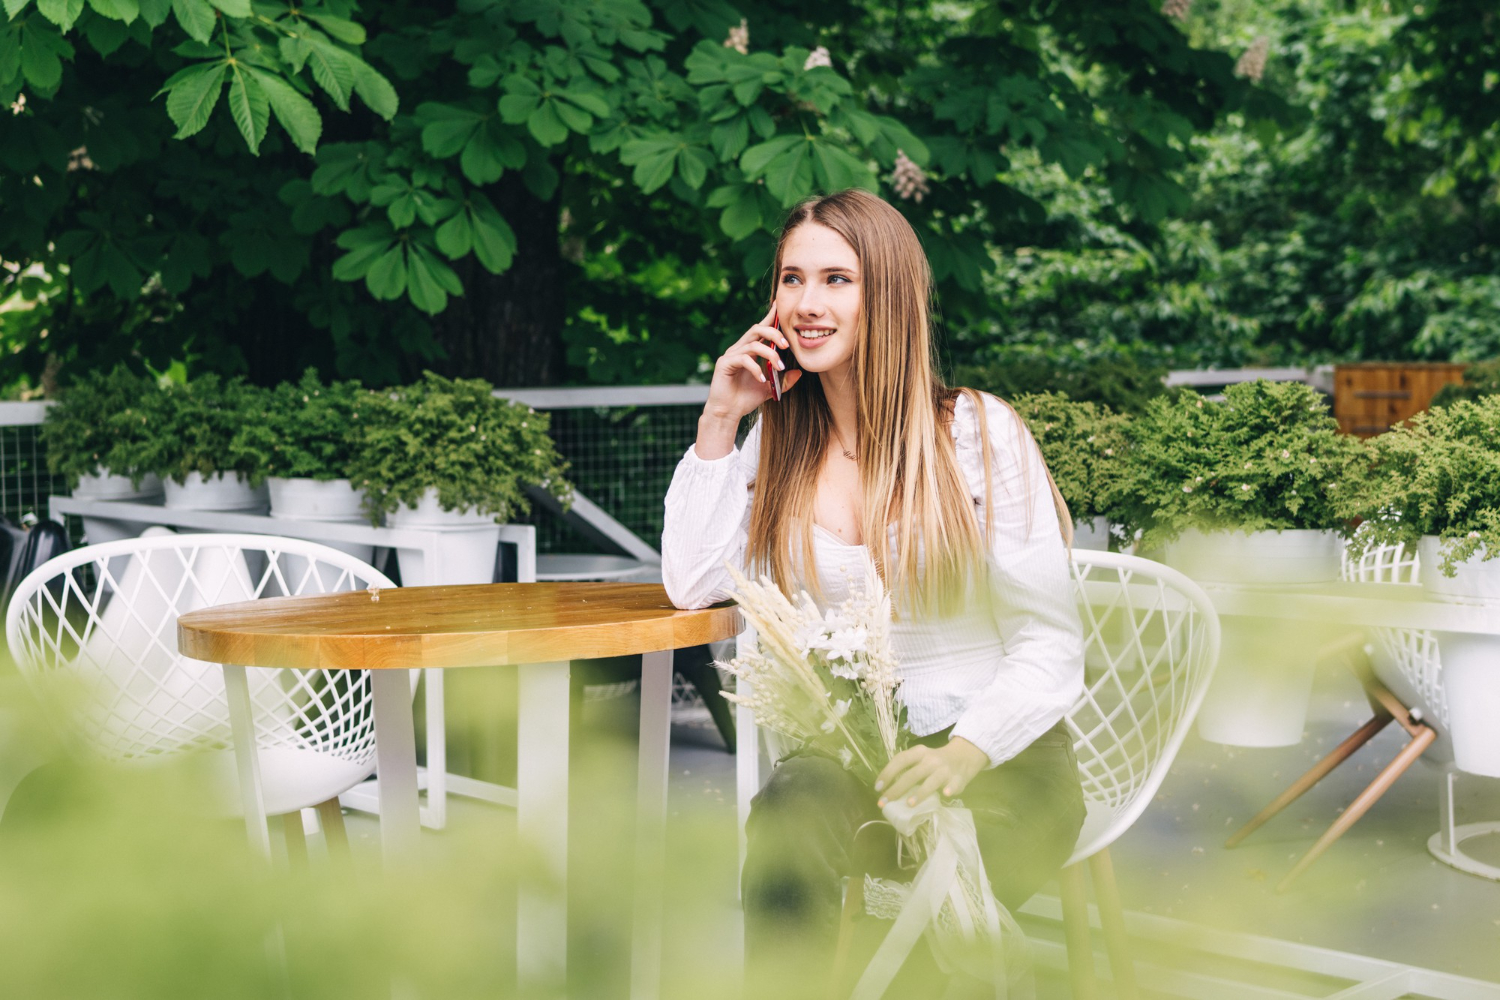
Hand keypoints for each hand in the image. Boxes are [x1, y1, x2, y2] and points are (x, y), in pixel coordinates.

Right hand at [702, 304, 802, 423]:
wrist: (727, 413)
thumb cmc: (745, 399)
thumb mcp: (769, 389)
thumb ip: (783, 381)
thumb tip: (799, 373)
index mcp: (749, 350)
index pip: (761, 329)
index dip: (770, 317)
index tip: (780, 307)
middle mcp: (739, 349)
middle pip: (757, 329)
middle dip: (774, 333)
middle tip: (787, 345)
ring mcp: (731, 355)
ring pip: (753, 343)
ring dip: (770, 354)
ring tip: (779, 367)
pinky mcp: (725, 364)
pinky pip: (744, 359)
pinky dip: (756, 368)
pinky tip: (762, 379)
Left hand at [874, 737, 989, 808]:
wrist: (964, 756)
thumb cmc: (935, 761)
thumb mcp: (921, 758)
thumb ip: (908, 769)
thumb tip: (887, 789)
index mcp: (919, 752)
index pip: (900, 760)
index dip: (888, 773)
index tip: (877, 788)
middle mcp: (931, 760)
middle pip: (912, 774)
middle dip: (896, 789)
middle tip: (884, 802)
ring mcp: (945, 769)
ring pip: (931, 781)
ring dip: (920, 792)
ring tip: (909, 804)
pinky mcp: (958, 779)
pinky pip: (953, 784)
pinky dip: (949, 789)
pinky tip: (945, 794)